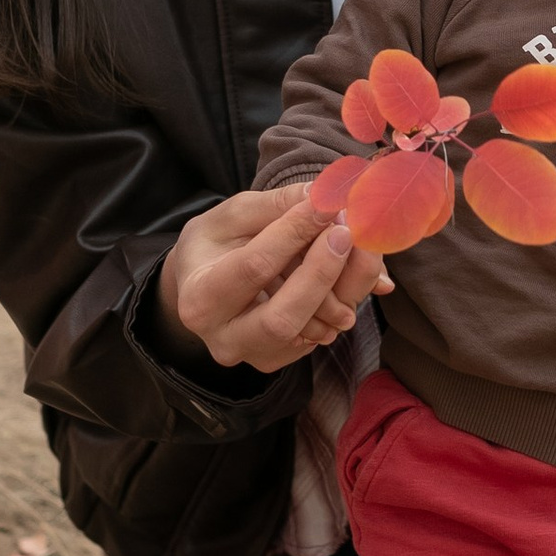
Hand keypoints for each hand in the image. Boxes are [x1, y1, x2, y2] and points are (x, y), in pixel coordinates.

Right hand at [155, 186, 393, 373]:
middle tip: (345, 231)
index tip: (325, 204)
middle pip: (283, 318)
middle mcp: (225, 339)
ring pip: (312, 331)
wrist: (203, 286)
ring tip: (356, 245)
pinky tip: (349, 267)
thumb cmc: (214, 245)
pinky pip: (324, 332)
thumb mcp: (232, 215)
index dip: (294, 233)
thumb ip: (276, 204)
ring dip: (344, 286)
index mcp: (200, 298)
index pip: (254, 267)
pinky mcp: (285, 358)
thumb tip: (325, 198)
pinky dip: (344, 298)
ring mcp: (257, 355)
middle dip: (322, 272)